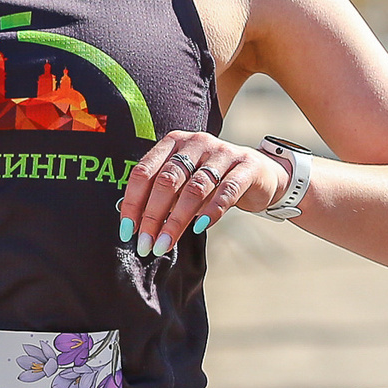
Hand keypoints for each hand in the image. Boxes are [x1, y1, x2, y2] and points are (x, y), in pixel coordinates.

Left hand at [119, 131, 289, 260]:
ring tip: (165, 244)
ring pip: (194, 188)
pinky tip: (199, 228)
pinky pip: (226, 191)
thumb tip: (132, 222)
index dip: (133, 203)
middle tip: (145, 244)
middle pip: (167, 181)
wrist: (259, 173)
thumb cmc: (212, 181)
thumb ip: (162, 196)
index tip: (127, 232)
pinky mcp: (246, 167)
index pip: (144, 172)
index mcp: (173, 142)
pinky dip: (211, 211)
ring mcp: (222, 152)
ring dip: (176, 221)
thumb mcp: (184, 184)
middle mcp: (196, 142)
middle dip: (152, 216)